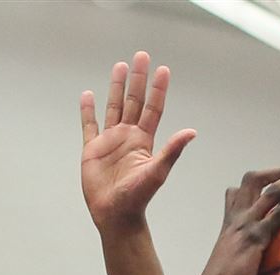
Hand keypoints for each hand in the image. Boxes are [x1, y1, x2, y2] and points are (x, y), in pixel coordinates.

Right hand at [80, 51, 196, 231]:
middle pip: (134, 101)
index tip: (163, 70)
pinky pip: (89, 125)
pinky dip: (87, 111)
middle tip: (141, 56)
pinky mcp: (92, 149)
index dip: (158, 90)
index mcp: (144, 140)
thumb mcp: (157, 172)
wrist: (115, 215)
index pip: (153, 108)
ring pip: (113, 107)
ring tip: (119, 66)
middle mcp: (128, 137)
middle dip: (138, 79)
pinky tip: (88, 95)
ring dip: (116, 87)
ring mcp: (110, 142)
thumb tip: (192, 132)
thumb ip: (172, 150)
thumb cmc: (137, 197)